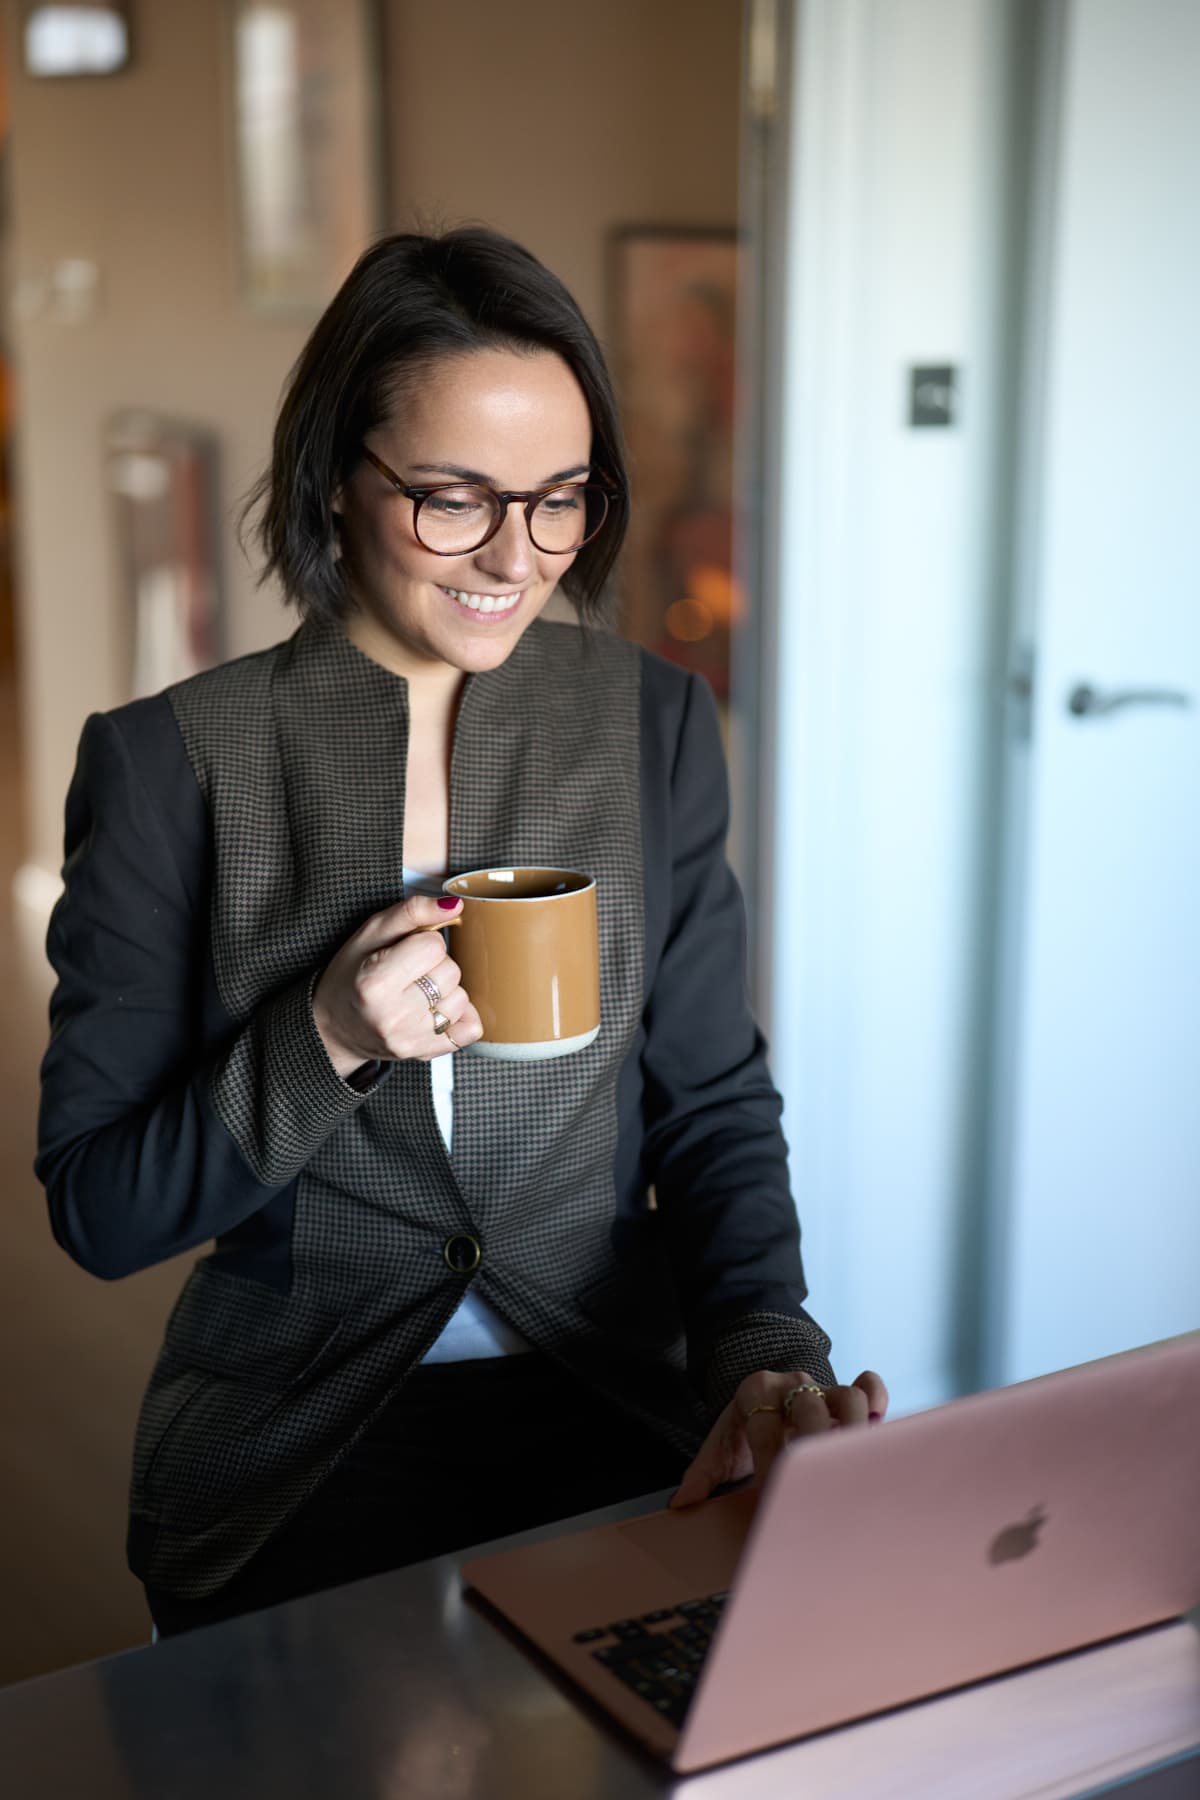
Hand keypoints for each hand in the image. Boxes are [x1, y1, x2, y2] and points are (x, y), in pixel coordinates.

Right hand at [312, 894, 483, 1078]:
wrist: (335, 1027)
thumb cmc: (351, 976)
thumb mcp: (369, 934)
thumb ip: (410, 913)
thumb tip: (454, 905)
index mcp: (374, 983)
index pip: (433, 946)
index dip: (422, 941)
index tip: (405, 950)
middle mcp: (393, 1017)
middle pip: (451, 972)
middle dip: (435, 965)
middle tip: (409, 972)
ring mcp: (411, 1040)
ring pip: (462, 998)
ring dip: (446, 991)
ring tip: (417, 992)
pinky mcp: (426, 1054)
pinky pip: (471, 1028)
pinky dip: (460, 1016)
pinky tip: (435, 1010)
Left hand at [670, 1367, 888, 1509]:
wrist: (763, 1388)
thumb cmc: (744, 1424)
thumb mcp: (721, 1442)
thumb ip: (703, 1473)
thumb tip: (682, 1503)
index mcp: (755, 1392)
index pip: (765, 1427)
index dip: (771, 1463)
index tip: (775, 1494)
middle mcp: (792, 1384)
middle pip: (809, 1408)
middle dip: (815, 1446)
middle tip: (818, 1483)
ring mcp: (823, 1386)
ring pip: (847, 1397)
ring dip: (853, 1431)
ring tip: (853, 1465)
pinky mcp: (848, 1392)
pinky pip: (869, 1386)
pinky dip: (878, 1403)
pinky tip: (879, 1429)